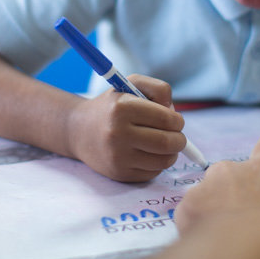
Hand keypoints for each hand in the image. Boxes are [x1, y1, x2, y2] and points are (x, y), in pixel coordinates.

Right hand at [66, 74, 186, 181]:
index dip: (177, 120)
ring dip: (172, 153)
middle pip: (166, 142)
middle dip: (180, 140)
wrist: (80, 131)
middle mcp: (117, 133)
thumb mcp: (131, 84)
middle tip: (177, 137)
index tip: (176, 121)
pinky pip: (153, 173)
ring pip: (163, 160)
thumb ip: (158, 89)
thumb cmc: (112, 106)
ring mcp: (117, 156)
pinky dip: (158, 164)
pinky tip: (149, 154)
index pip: (165, 118)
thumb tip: (174, 113)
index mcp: (122, 108)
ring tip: (165, 145)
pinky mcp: (119, 173)